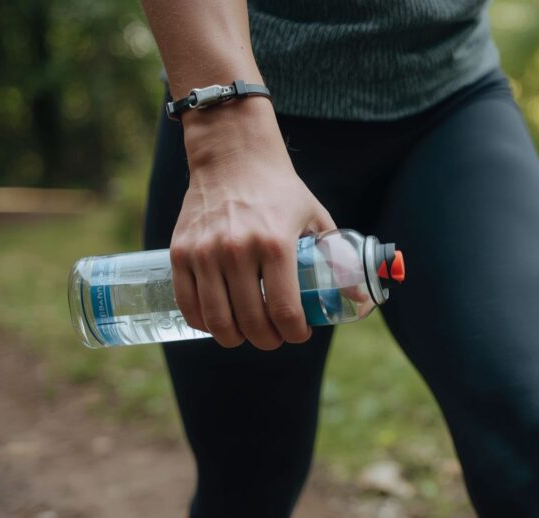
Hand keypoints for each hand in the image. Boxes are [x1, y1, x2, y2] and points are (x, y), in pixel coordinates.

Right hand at [170, 98, 335, 348]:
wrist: (233, 156)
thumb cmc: (281, 190)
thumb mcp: (316, 218)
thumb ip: (337, 256)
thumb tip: (359, 293)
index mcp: (276, 244)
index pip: (285, 310)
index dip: (294, 333)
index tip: (299, 334)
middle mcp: (237, 250)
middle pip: (251, 321)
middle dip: (268, 339)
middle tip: (275, 337)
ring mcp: (205, 252)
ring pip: (217, 320)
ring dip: (235, 337)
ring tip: (247, 334)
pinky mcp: (180, 251)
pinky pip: (188, 304)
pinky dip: (203, 323)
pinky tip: (218, 321)